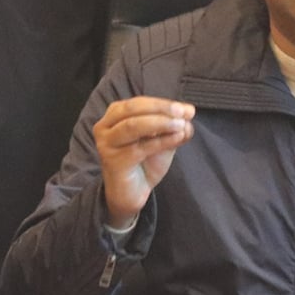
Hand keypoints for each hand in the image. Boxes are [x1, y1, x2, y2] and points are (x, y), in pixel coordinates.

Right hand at [94, 97, 194, 225]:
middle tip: (184, 113)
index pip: (139, 102)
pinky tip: (177, 139)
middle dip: (161, 109)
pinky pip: (140, 148)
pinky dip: (161, 141)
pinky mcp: (113, 161)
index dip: (164, 103)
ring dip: (161, 123)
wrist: (132, 192)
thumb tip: (188, 116)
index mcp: (115, 115)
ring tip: (181, 125)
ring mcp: (107, 144)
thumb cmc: (144, 162)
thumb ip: (173, 127)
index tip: (188, 109)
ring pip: (134, 126)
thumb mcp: (162, 139)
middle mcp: (105, 126)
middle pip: (133, 109)